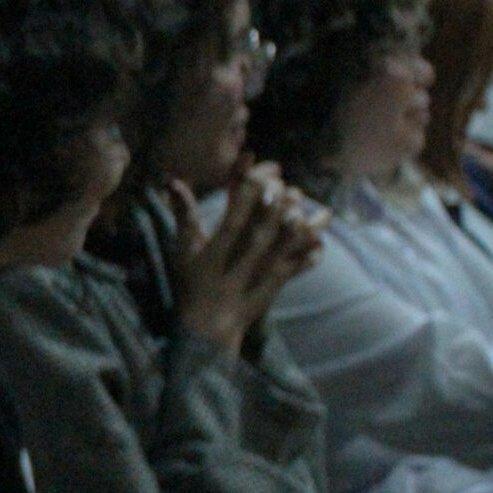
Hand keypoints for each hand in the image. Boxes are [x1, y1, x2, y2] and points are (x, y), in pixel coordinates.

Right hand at [169, 168, 323, 355]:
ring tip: (317, 210)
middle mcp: (244, 253)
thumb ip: (183, 213)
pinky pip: (300, 266)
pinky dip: (313, 254)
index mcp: (220, 242)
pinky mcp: (277, 283)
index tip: (265, 166)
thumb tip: (171, 180)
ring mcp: (263, 269)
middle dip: (283, 199)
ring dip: (305, 223)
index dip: (254, 182)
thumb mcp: (184, 249)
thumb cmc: (194, 284)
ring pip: (289, 241)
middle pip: (269, 220)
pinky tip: (322, 242)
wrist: (209, 327)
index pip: (238, 206)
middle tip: (289, 188)